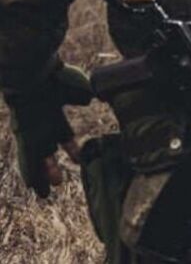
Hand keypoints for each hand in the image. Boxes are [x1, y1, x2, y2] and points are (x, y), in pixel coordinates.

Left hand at [6, 64, 92, 198]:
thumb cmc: (56, 75)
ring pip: (36, 158)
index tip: (78, 159)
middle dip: (52, 167)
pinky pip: (26, 158)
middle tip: (58, 182)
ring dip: (42, 175)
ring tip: (45, 194)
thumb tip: (91, 98)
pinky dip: (30, 172)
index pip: (64, 136)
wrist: (33, 72)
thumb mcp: (76, 85)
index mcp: (54, 114)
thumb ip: (82, 94)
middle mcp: (42, 125)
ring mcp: (32, 131)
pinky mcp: (24, 135)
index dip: (71, 148)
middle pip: (47, 152)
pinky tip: (32, 186)